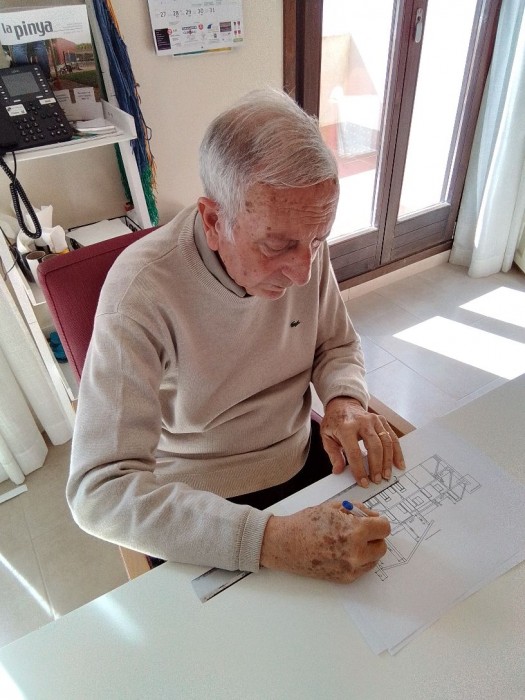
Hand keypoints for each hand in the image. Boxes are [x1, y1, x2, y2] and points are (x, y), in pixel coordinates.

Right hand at [260, 501, 389, 582]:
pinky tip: (344, 550)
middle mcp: (356, 553)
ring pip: (375, 558)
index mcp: (355, 532)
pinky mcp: (345, 579)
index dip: (378, 522)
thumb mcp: (333, 508)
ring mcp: (351, 568)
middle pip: (382, 546)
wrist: (286, 544)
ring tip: (350, 540)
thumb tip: (374, 516)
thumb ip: (358, 511)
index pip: (384, 528)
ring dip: (368, 549)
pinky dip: (359, 559)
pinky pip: (363, 568)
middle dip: (374, 536)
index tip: (373, 521)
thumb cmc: (306, 523)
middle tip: (361, 530)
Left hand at [320, 397, 404, 486]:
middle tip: (376, 480)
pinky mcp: (382, 420)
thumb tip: (338, 470)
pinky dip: (397, 451)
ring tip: (386, 475)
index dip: (359, 469)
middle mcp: (362, 422)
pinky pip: (392, 437)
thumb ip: (333, 454)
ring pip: (386, 442)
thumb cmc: (334, 422)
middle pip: (374, 446)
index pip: (354, 452)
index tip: (363, 482)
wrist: (342, 404)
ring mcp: (374, 420)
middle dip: (376, 466)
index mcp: (346, 427)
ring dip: (388, 461)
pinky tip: (398, 463)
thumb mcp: (327, 436)